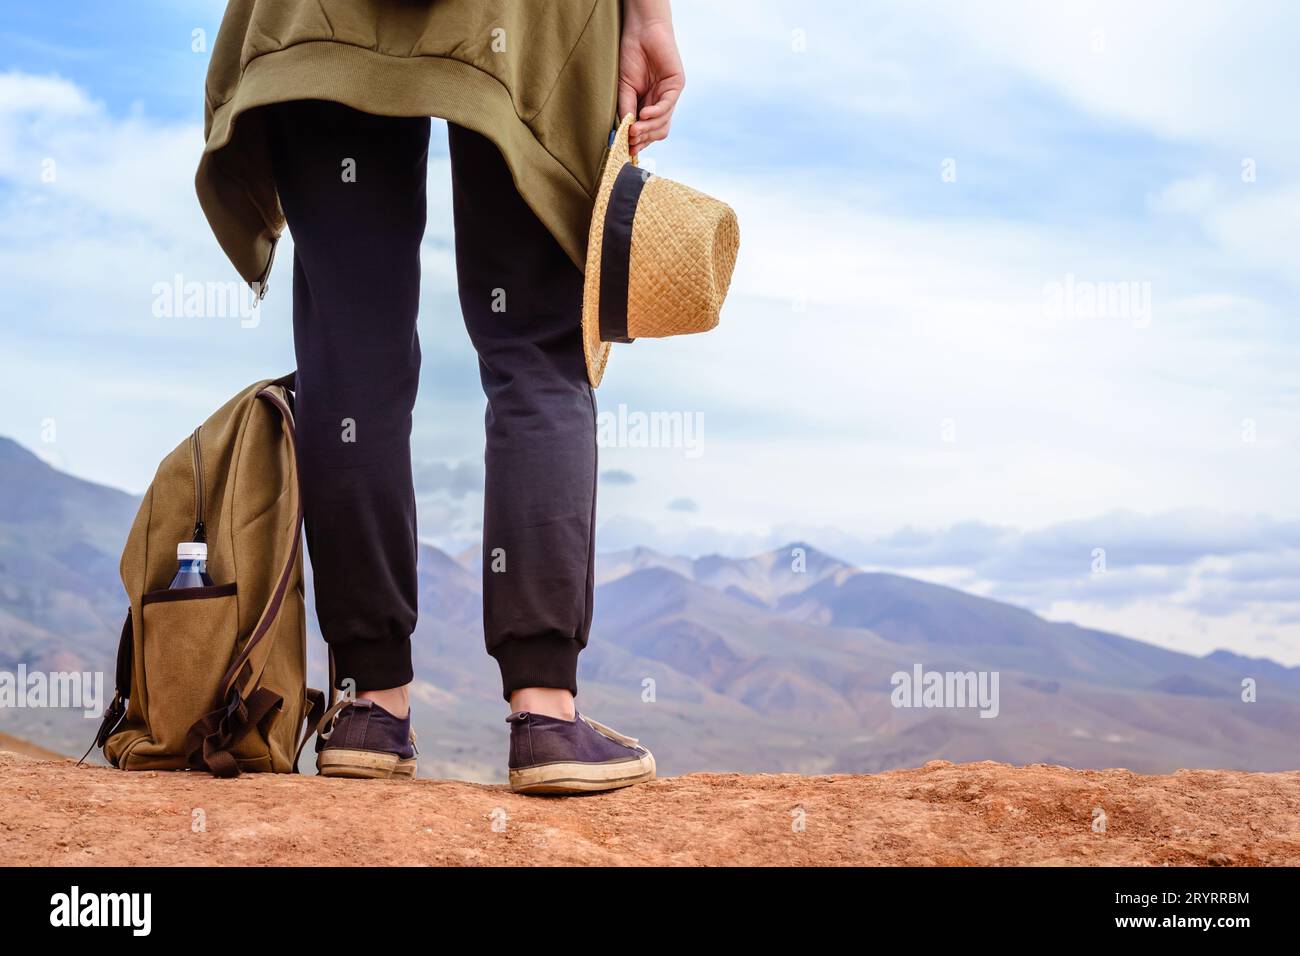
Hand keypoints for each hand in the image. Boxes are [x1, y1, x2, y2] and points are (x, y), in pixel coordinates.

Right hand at [618, 0, 684, 155]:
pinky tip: (643, 114)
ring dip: (648, 129)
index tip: (625, 149)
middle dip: (643, 139)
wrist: (640, 31)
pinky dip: (655, 113)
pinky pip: (667, 106)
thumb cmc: (630, 57)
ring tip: (634, 130)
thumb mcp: (624, 89)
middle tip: (629, 141)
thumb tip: (624, 135)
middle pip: (657, 131)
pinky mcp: (677, 85)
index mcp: (648, 105)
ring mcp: (670, 95)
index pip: (647, 132)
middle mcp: (661, 103)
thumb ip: (626, 110)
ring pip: (663, 123)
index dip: (638, 142)